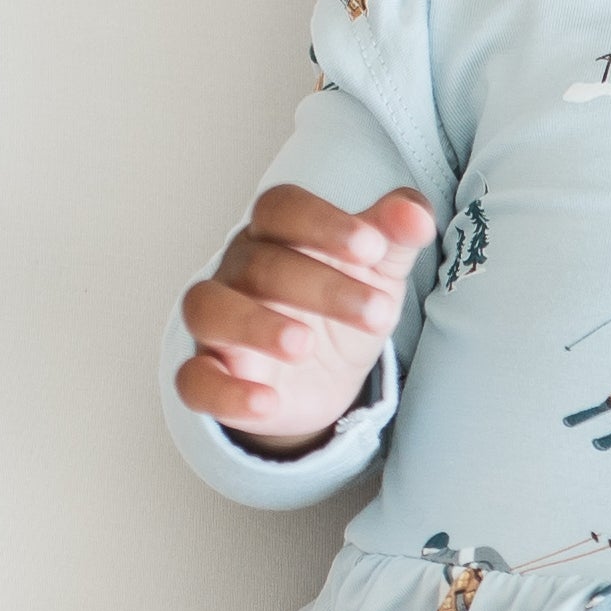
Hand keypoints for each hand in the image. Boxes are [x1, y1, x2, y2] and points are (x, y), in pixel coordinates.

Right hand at [176, 184, 435, 454]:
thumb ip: (394, 235)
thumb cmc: (342, 302)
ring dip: (254, 325)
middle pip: (259, 263)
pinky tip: (267, 402)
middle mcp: (238, 272)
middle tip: (379, 314)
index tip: (373, 248)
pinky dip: (226, 393)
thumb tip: (415, 214)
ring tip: (304, 346)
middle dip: (322, 287)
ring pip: (209, 309)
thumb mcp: (377, 270)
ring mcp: (218, 324)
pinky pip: (196, 380)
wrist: (324, 376)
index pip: (280, 208)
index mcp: (277, 235)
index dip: (322, 223)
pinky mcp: (211, 375)